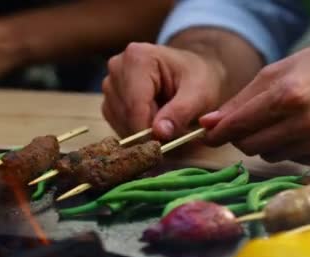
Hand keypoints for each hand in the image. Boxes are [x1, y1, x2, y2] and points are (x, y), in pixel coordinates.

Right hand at [101, 43, 225, 139]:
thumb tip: (160, 133)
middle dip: (147, 132)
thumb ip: (181, 112)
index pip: (135, 106)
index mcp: (138, 58)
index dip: (149, 132)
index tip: (166, 145)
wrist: (192, 71)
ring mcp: (110, 84)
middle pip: (126, 115)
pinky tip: (153, 122)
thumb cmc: (199, 78)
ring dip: (142, 133)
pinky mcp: (109, 99)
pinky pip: (117, 124)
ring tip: (166, 124)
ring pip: (120, 122)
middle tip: (173, 134)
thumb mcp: (200, 94)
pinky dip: (136, 131)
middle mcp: (117, 68)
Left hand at [200, 43, 309, 165]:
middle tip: (247, 125)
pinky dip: (290, 149)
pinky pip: (293, 160)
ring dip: (266, 143)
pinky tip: (304, 131)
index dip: (217, 134)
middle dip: (241, 137)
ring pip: (269, 156)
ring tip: (284, 121)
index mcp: (287, 96)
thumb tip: (207, 123)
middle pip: (249, 146)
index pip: (238, 125)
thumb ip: (240, 100)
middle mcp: (305, 122)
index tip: (208, 136)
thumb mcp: (278, 72)